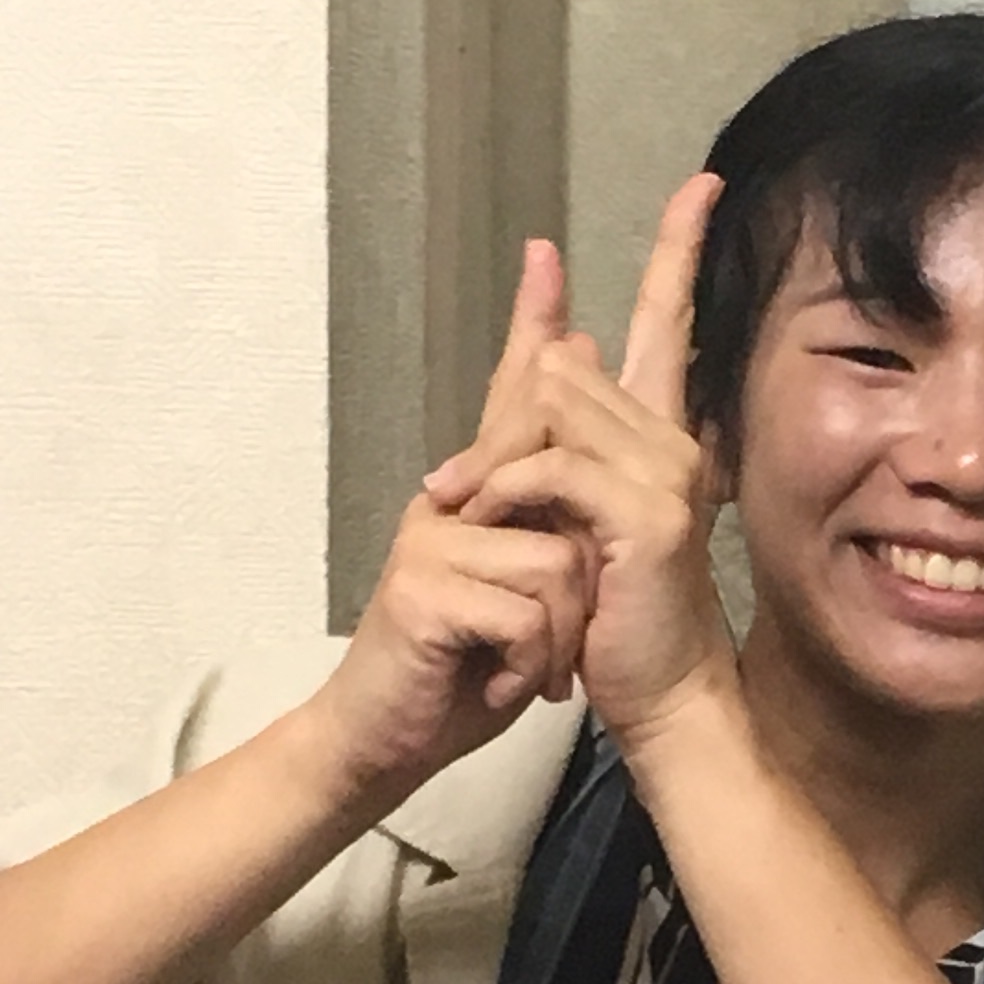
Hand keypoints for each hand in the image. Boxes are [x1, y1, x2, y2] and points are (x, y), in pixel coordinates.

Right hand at [302, 241, 599, 807]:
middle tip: (551, 641)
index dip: (535, 317)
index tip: (547, 246)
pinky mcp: (423, 587)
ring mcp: (431, 533)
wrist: (397, 737)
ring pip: (558, 555)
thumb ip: (559, 510)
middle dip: (573, 566)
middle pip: (543, 467)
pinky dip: (533, 659)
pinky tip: (505, 681)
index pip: (517, 389)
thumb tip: (585, 405)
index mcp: (485, 490)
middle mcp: (452, 494)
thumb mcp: (538, 586)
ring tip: (527, 671)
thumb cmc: (473, 664)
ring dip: (559, 633)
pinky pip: (530, 607)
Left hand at [433, 178, 734, 749]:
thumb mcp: (586, 516)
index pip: (675, 321)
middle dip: (502, 422)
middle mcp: (677, 441)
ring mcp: (666, 474)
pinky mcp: (641, 513)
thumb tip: (564, 351)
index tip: (697, 185)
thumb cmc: (619, 617)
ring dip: (492, 464)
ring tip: (464, 517)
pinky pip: (549, 464)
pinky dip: (506, 493)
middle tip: (459, 494)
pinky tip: (490, 526)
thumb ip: (576, 441)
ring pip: (555, 409)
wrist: (660, 696)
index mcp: (667, 436)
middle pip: (573, 367)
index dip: (682, 248)